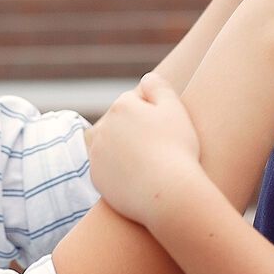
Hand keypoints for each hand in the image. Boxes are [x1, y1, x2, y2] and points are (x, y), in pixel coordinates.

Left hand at [87, 74, 206, 227]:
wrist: (168, 194)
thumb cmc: (177, 149)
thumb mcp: (175, 110)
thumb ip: (159, 87)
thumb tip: (145, 79)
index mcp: (122, 106)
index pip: (136, 103)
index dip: (154, 116)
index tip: (167, 131)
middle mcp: (102, 127)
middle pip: (120, 123)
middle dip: (135, 130)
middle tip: (159, 148)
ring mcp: (96, 154)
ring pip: (111, 145)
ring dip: (124, 149)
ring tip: (149, 163)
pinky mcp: (96, 177)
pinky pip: (108, 169)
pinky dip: (119, 171)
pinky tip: (139, 178)